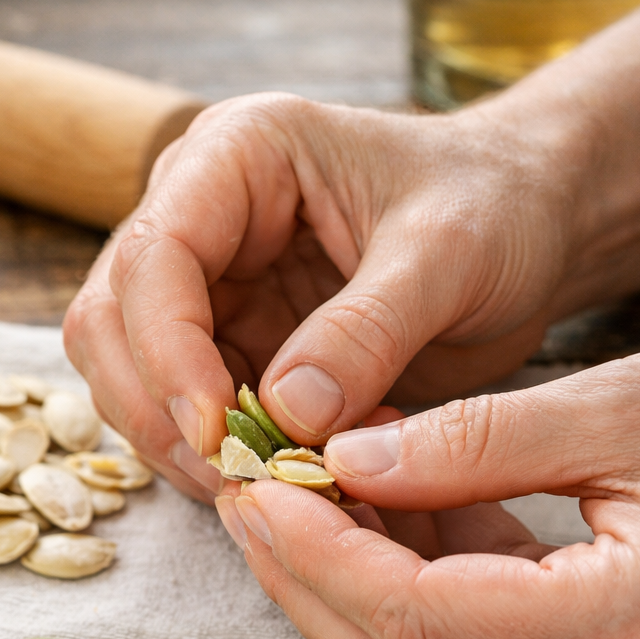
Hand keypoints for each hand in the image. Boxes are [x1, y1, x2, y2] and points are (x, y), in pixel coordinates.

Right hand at [63, 91, 578, 503]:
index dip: (168, 352)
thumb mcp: (452, 254)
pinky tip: (277, 480)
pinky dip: (213, 457)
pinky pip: (179, 412)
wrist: (529, 225)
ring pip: (126, 374)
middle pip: (109, 321)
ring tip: (264, 483)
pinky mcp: (223, 344)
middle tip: (236, 477)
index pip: (153, 255)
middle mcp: (198, 214)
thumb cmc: (498, 206)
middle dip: (158, 407)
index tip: (220, 432)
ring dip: (177, 442)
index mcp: (238, 155)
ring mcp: (203, 283)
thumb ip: (368, 330)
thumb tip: (288, 415)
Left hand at [215, 346, 639, 638]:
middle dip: (301, 578)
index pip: (411, 617)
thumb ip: (475, 439)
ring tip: (289, 496)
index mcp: (626, 628)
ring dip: (338, 591)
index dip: (312, 554)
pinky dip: (398, 598)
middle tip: (245, 492)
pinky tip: (371, 520)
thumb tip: (342, 458)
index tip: (252, 484)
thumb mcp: (628, 404)